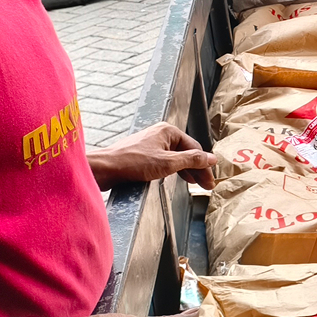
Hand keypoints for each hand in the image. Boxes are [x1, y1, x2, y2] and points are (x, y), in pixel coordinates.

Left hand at [89, 123, 216, 189]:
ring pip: (175, 157)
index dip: (204, 166)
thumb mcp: (168, 163)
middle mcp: (160, 134)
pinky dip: (173, 170)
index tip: (210, 181)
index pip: (195, 149)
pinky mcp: (142, 154)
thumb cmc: (133, 163)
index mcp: (169, 130)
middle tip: (205, 185)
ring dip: (186, 171)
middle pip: (186, 152)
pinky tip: (176, 178)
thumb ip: (192, 160)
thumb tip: (212, 158)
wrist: (104, 169)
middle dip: (197, 169)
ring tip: (193, 184)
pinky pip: (164, 160)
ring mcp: (150, 143)